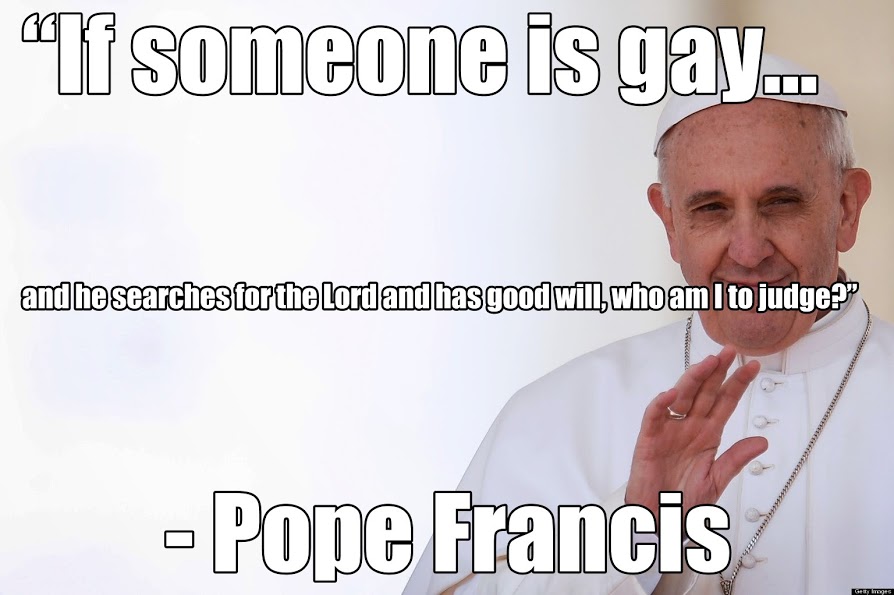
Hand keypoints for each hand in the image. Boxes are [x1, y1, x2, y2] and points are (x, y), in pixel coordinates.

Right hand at [625, 346, 767, 516]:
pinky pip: (654, 417)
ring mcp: (668, 431)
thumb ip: (735, 460)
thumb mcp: (715, 481)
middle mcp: (689, 427)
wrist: (659, 521)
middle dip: (717, 371)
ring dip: (693, 379)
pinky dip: (661, 404)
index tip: (753, 366)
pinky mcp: (648, 440)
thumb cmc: (683, 502)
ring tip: (708, 364)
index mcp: (707, 434)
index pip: (725, 403)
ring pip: (681, 397)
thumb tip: (761, 441)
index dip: (737, 384)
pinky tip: (672, 393)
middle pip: (705, 393)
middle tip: (730, 351)